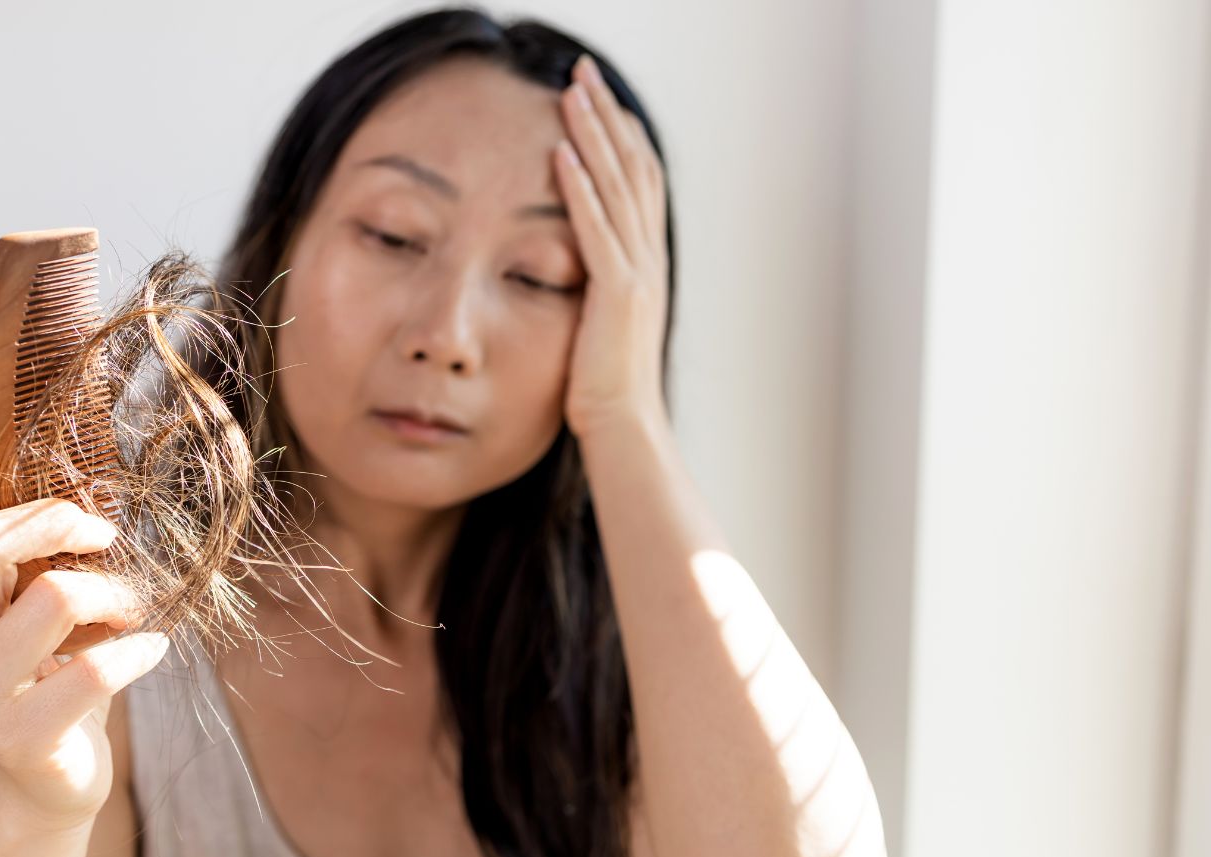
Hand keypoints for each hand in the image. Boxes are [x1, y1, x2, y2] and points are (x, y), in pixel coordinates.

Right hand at [0, 409, 170, 831]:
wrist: (48, 785)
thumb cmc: (55, 679)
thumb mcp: (38, 612)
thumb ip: (39, 560)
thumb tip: (85, 490)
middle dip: (57, 520)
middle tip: (102, 535)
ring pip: (50, 599)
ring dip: (111, 590)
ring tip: (131, 609)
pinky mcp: (21, 736)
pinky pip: (90, 673)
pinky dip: (137, 651)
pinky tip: (151, 650)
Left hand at [553, 53, 670, 440]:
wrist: (624, 431)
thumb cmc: (603, 387)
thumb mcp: (599, 321)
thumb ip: (594, 283)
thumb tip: (572, 260)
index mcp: (645, 262)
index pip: (637, 180)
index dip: (618, 133)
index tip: (593, 95)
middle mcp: (648, 259)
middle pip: (632, 168)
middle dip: (606, 116)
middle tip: (580, 71)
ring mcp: (637, 276)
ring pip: (617, 189)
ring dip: (593, 137)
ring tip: (570, 93)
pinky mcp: (617, 297)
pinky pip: (597, 232)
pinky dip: (582, 191)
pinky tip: (562, 157)